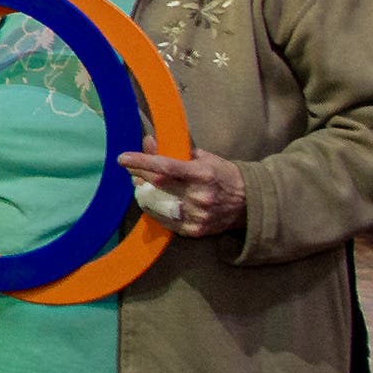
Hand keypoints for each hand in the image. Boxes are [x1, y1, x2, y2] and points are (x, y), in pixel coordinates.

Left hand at [120, 148, 246, 239]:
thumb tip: (148, 142)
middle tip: (132, 170)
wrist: (249, 203)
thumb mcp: (204, 158)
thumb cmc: (223, 175)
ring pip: (157, 204)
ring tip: (144, 185)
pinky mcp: (194, 230)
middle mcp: (199, 196)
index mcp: (202, 174)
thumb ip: (175, 151)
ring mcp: (196, 215)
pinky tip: (155, 201)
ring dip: (144, 193)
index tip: (123, 158)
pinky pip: (165, 220)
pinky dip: (155, 209)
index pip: (165, 167)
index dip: (142, 162)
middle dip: (140, 176)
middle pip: (158, 185)